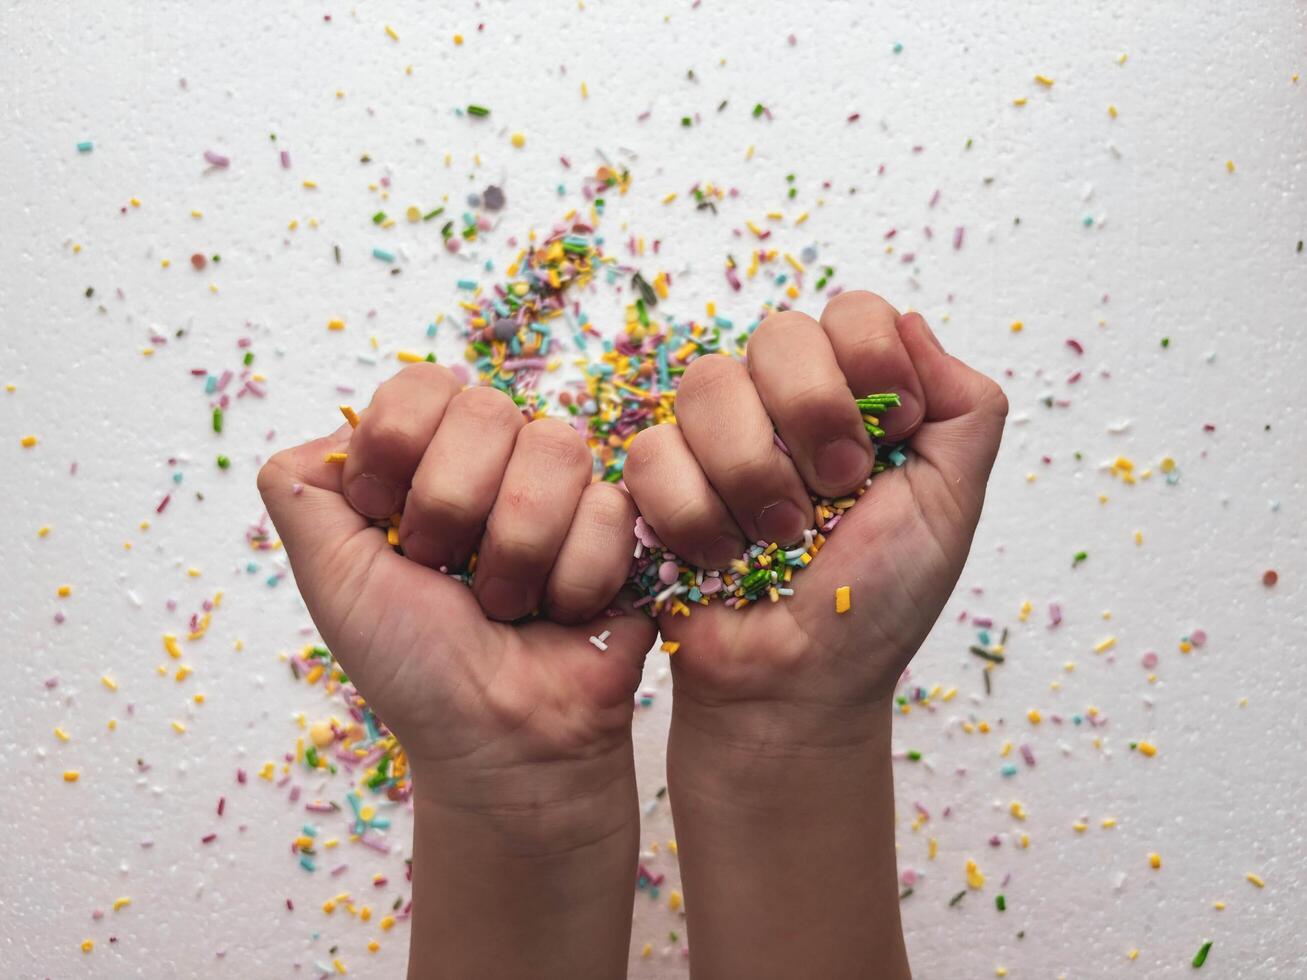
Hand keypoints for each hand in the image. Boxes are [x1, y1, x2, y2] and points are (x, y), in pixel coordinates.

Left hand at [258, 364, 655, 979]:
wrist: (496, 738)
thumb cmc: (414, 665)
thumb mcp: (331, 575)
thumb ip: (300, 489)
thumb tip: (331, 427)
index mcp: (424, 459)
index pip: (420, 386)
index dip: (400, 453)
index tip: (388, 525)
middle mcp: (494, 459)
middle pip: (487, 411)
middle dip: (454, 512)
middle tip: (448, 574)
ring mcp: (561, 488)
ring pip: (555, 451)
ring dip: (517, 553)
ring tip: (506, 603)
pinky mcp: (622, 522)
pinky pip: (607, 509)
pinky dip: (573, 582)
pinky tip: (561, 613)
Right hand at [624, 289, 1006, 736]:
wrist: (800, 682)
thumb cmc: (874, 601)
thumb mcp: (950, 505)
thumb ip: (965, 409)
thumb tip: (913, 324)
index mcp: (853, 396)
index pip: (852, 312)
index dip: (869, 362)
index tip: (891, 436)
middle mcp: (779, 403)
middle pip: (778, 333)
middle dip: (814, 415)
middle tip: (836, 489)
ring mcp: (714, 438)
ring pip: (708, 384)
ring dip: (754, 475)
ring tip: (779, 536)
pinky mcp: (656, 481)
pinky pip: (655, 452)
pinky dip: (697, 517)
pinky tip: (723, 557)